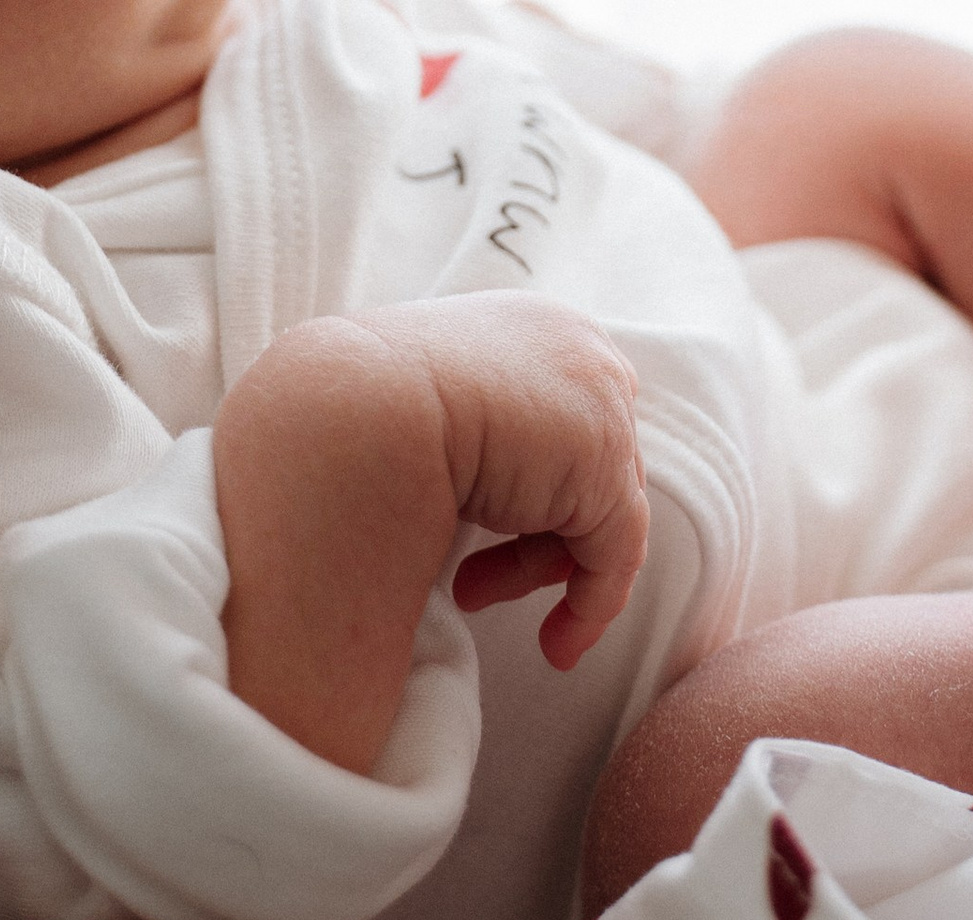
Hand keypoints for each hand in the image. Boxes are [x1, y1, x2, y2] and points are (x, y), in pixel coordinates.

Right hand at [215, 294, 650, 772]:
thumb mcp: (431, 404)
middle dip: (535, 535)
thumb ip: (479, 427)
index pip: (563, 421)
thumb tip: (485, 476)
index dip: (530, 491)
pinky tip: (556, 646)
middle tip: (475, 586)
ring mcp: (601, 402)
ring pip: (601, 511)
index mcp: (535, 326)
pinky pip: (616, 552)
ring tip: (476, 600)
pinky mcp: (605, 463)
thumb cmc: (368, 407)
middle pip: (589, 466)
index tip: (482, 542)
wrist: (357, 406)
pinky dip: (591, 606)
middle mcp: (581, 349)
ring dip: (543, 570)